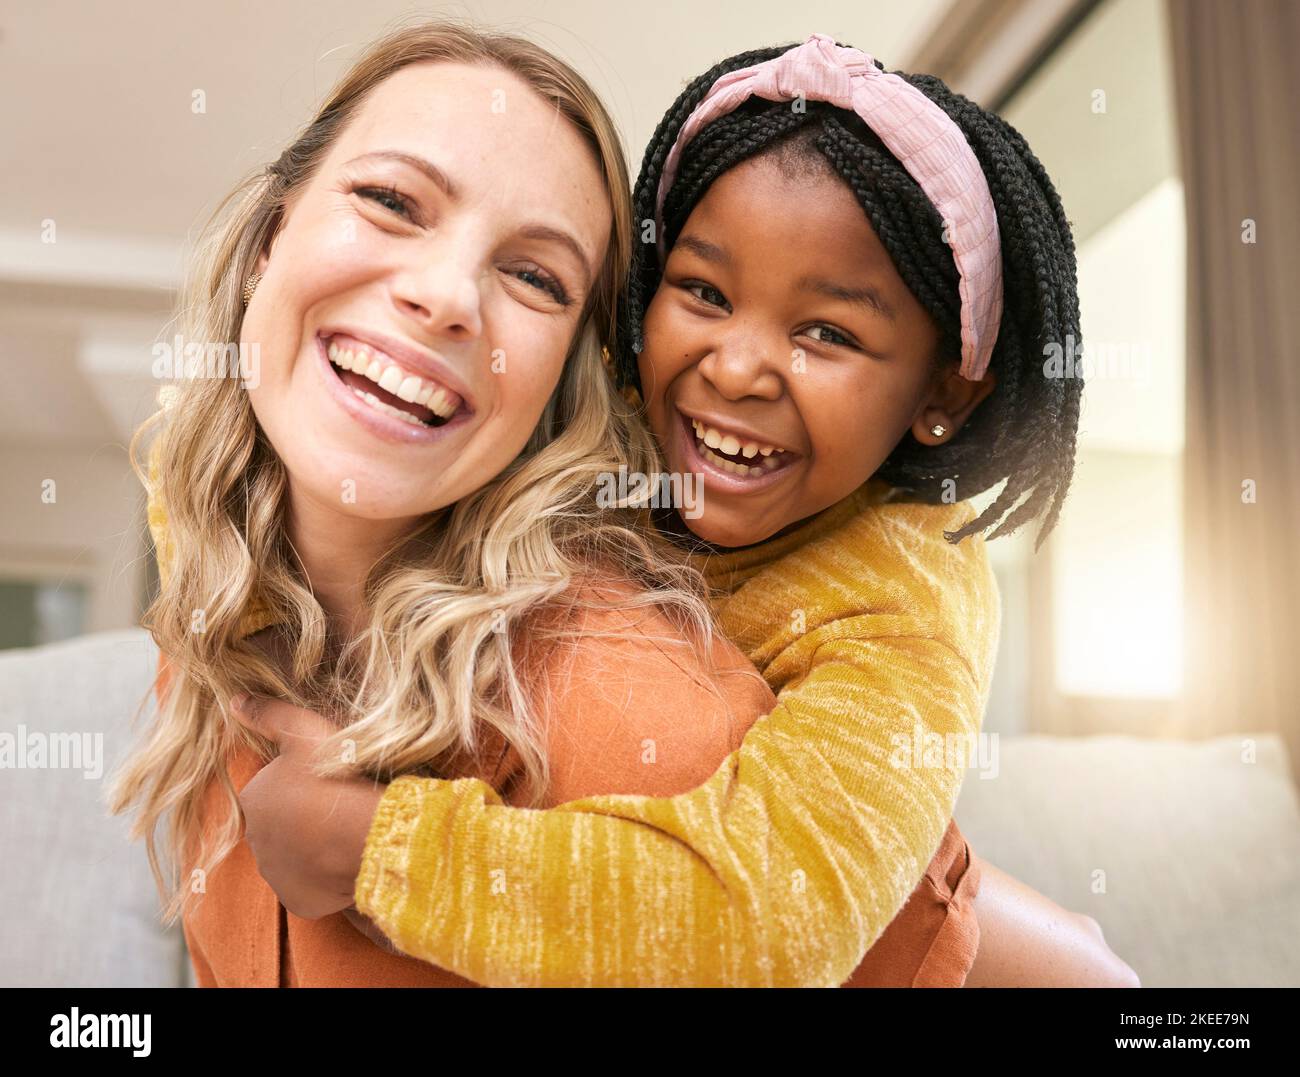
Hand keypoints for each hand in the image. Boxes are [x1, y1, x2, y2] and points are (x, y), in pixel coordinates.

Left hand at [229, 693, 386, 921]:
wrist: (366, 834)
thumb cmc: (336, 776)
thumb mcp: (304, 731)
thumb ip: (268, 713)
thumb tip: (232, 699)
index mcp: (254, 799)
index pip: (271, 789)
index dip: (299, 783)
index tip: (326, 778)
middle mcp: (256, 841)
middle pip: (280, 825)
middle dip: (302, 818)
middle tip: (337, 805)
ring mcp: (277, 875)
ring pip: (293, 857)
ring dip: (311, 849)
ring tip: (344, 834)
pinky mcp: (299, 901)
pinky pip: (310, 887)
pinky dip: (323, 878)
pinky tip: (345, 861)